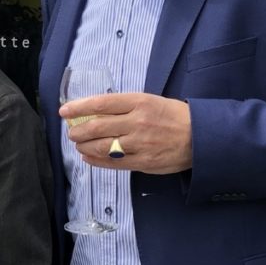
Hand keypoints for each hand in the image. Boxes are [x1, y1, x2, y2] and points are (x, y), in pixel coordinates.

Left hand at [61, 93, 192, 173]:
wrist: (200, 137)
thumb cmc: (174, 116)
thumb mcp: (150, 101)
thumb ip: (125, 106)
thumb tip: (96, 111)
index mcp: (139, 102)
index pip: (101, 103)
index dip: (79, 107)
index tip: (65, 111)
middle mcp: (137, 122)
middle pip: (97, 126)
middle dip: (78, 131)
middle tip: (71, 132)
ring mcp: (140, 143)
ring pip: (102, 147)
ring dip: (85, 147)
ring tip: (78, 145)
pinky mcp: (143, 162)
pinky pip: (113, 163)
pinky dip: (96, 161)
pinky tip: (89, 158)